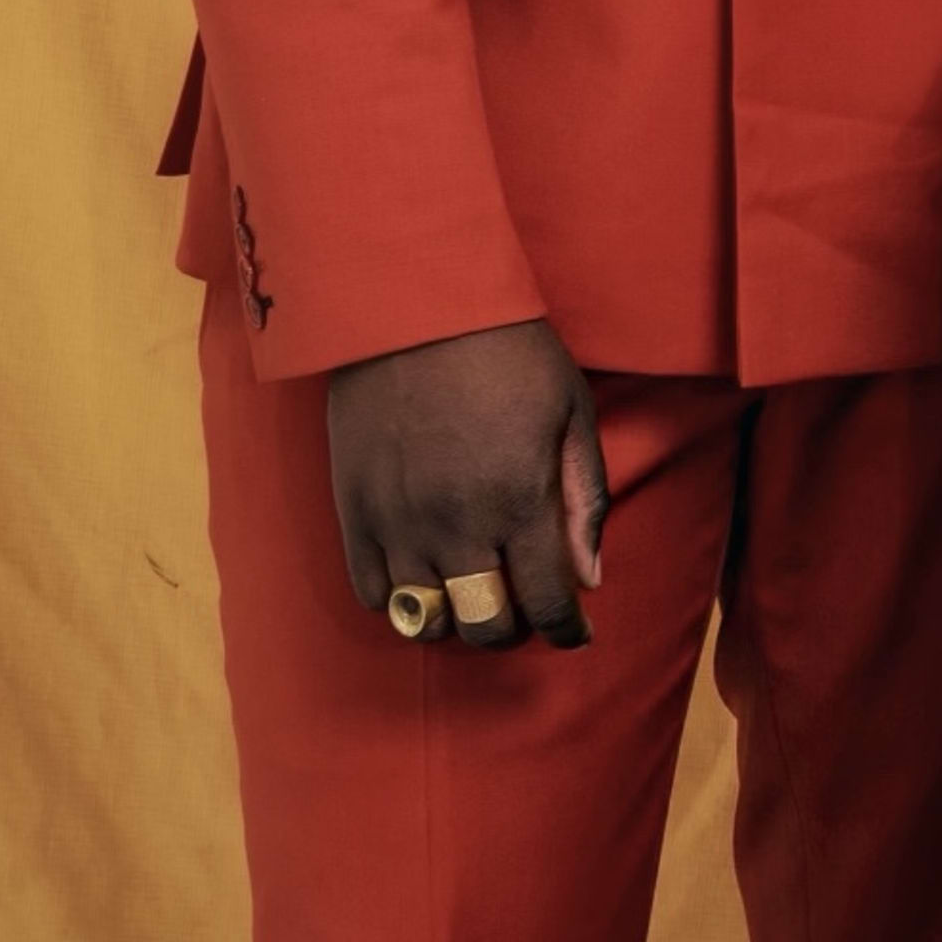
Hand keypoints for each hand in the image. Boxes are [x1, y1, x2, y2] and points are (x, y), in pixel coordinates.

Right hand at [326, 317, 606, 650]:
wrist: (412, 307)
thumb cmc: (508, 353)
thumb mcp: (571, 414)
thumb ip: (582, 501)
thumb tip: (589, 580)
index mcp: (519, 501)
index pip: (546, 604)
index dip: (565, 631)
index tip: (574, 634)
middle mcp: (456, 525)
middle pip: (484, 627)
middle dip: (513, 629)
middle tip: (524, 607)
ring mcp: (398, 523)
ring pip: (424, 621)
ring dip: (456, 619)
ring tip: (474, 593)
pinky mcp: (352, 512)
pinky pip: (372, 594)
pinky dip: (403, 601)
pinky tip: (426, 579)